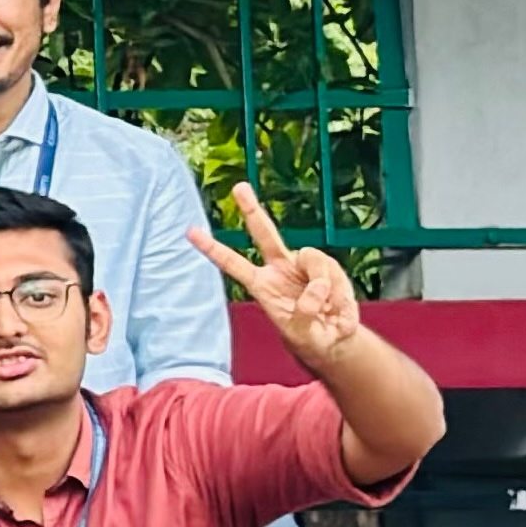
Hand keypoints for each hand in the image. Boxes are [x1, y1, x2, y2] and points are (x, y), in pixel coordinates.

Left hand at [200, 178, 370, 366]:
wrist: (334, 338)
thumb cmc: (309, 336)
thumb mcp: (301, 332)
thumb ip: (305, 312)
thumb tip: (313, 292)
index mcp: (262, 285)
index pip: (232, 263)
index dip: (212, 249)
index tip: (190, 232)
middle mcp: (279, 268)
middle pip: (264, 233)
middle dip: (252, 209)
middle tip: (238, 188)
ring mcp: (303, 266)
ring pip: (312, 257)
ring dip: (320, 284)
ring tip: (323, 308)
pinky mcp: (327, 268)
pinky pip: (331, 271)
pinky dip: (335, 289)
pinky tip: (335, 304)